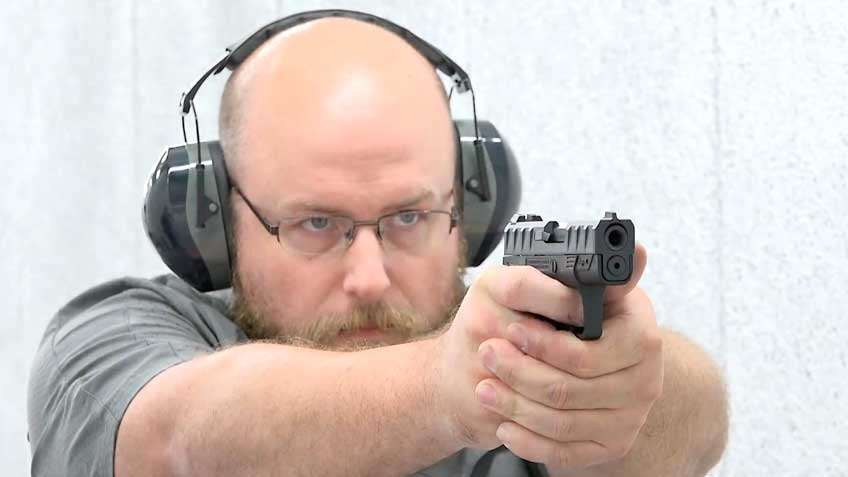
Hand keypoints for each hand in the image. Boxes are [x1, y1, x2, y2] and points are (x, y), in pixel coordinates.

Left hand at [470, 244, 663, 470]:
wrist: (564, 362)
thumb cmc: (562, 318)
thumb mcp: (575, 287)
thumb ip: (590, 273)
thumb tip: (635, 251)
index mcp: (640, 335)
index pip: (588, 353)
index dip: (545, 344)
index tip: (512, 329)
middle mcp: (644, 379)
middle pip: (569, 389)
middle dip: (519, 372)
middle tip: (487, 353)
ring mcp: (629, 417)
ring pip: (561, 422)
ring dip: (514, 405)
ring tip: (485, 386)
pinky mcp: (609, 446)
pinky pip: (565, 453)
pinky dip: (528, 440)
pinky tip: (504, 424)